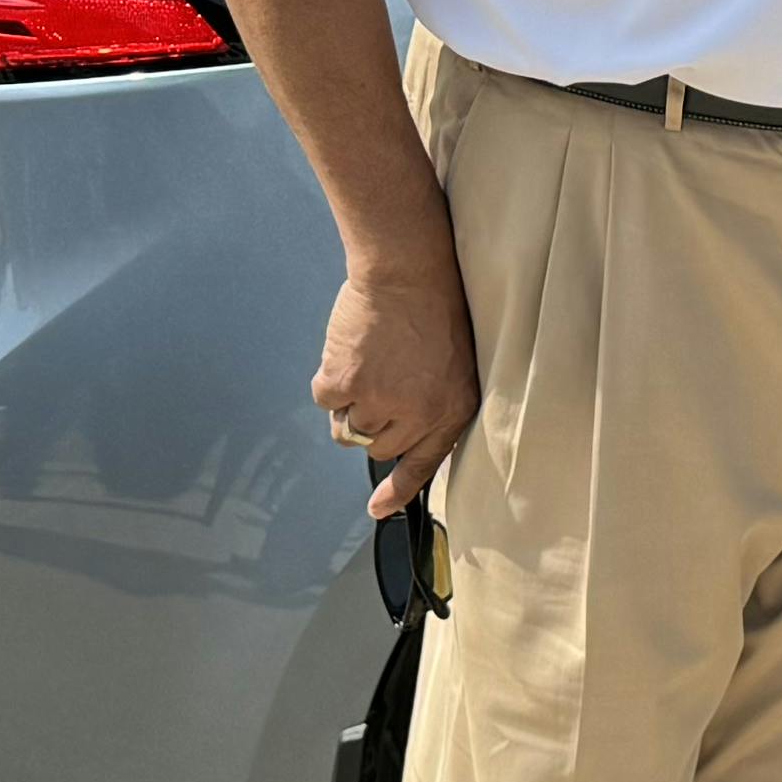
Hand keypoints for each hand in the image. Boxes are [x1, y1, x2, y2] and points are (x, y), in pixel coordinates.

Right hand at [315, 259, 479, 517]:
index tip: (378, 509)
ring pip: (347, 428)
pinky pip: (325, 401)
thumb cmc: (435, 310)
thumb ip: (435, 407)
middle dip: (373, 422)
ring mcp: (377, 403)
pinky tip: (350, 352)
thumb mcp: (456, 366)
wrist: (407, 272)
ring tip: (367, 363)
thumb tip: (401, 437)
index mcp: (451, 411)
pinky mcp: (343, 385)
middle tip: (379, 381)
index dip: (398, 490)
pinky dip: (330, 380)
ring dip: (350, 401)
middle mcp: (416, 416)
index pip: (424, 464)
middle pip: (377, 446)